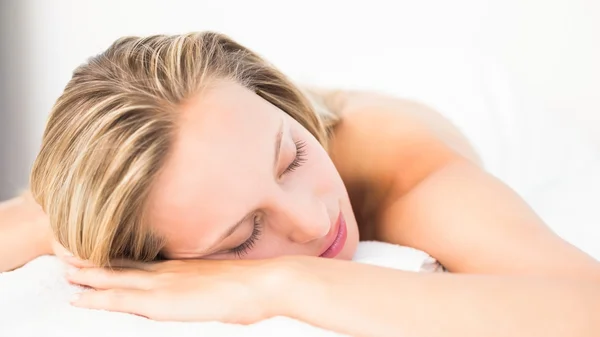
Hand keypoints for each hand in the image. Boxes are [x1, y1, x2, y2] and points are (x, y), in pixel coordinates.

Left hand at [64, 256, 296, 323]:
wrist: (267, 282)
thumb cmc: (255, 282)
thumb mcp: (226, 275)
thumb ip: (207, 278)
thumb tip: (203, 283)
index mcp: (182, 265)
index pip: (141, 260)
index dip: (116, 257)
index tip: (95, 251)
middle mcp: (168, 270)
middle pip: (122, 265)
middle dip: (93, 261)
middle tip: (65, 253)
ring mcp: (164, 284)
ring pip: (115, 279)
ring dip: (87, 276)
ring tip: (63, 271)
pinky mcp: (164, 301)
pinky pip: (122, 300)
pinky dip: (98, 299)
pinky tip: (79, 299)